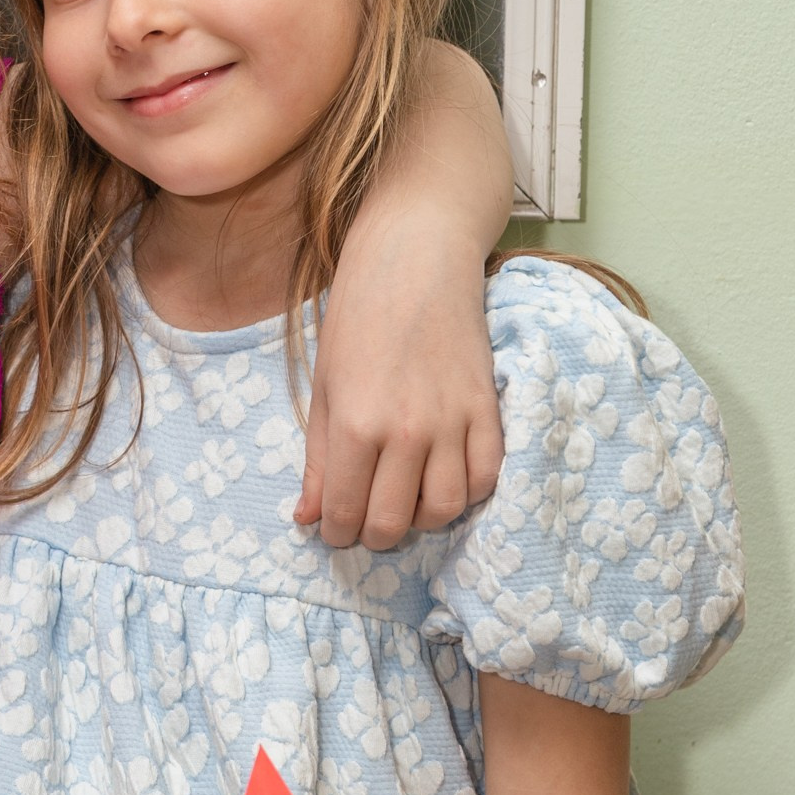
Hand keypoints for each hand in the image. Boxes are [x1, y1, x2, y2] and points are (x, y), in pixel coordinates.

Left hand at [297, 213, 502, 548]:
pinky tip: (444, 478)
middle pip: (395, 522)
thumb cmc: (358, 319)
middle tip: (367, 519)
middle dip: (375, 533)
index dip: (337, 532)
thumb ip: (319, 458)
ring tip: (406, 499)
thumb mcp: (325, 388)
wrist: (416, 260)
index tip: (334, 527)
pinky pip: (486, 477)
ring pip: (445, 509)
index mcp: (356, 425)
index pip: (346, 512)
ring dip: (422, 518)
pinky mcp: (488, 409)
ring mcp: (453, 422)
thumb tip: (307, 518)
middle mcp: (407, 432)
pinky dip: (466, 492)